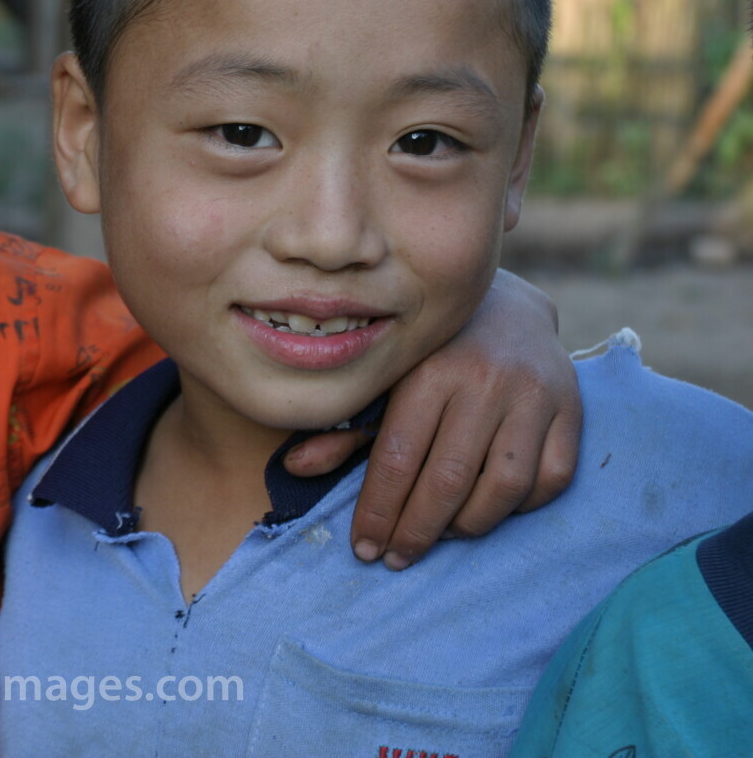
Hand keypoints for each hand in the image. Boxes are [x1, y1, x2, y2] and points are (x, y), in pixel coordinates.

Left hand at [282, 269, 580, 568]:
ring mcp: (535, 395)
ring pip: (505, 486)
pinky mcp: (572, 410)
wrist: (509, 308)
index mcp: (429, 370)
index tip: (364, 548)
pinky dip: (521, 508)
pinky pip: (551, 479)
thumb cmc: (433, 355)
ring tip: (441, 536)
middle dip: (416, 531)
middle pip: (448, 479)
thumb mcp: (386, 381)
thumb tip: (295, 468)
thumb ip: (345, 428)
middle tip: (395, 559)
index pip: (398, 457)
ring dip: (469, 524)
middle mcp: (485, 380)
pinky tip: (489, 510)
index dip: (378, 511)